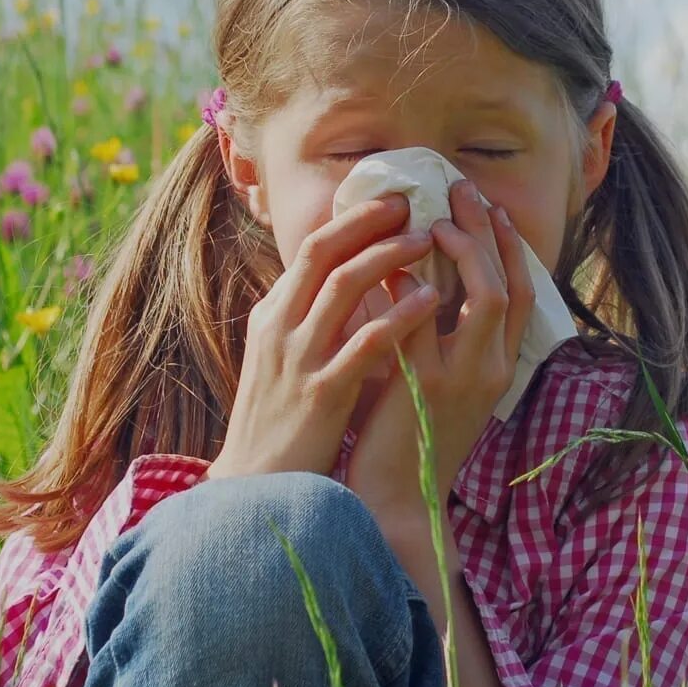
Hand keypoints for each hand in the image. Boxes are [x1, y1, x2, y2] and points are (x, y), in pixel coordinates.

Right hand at [205, 194, 442, 481]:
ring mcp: (298, 360)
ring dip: (387, 257)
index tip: (390, 200)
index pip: (310, 249)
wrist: (258, 486)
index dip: (351, 220)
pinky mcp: (321, 394)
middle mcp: (280, 329)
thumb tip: (342, 280)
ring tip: (427, 239)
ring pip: (341, 288)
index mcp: (272, 317)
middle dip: (368, 222)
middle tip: (411, 202)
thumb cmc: (279, 423)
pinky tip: (429, 299)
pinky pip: (364, 344)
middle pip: (322, 254)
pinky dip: (397, 316)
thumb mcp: (281, 360)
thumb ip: (306, 320)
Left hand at [344, 180, 534, 518]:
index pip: (523, 294)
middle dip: (488, 232)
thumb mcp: (439, 382)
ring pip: (483, 296)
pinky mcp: (424, 385)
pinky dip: (411, 283)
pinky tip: (393, 257)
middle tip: (463, 190)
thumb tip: (416, 272)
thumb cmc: (408, 437)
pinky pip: (423, 319)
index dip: (510, 247)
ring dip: (464, 248)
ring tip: (437, 215)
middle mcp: (491, 370)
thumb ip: (439, 334)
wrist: (396, 499)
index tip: (491, 208)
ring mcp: (462, 378)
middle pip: (508, 284)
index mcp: (499, 369)